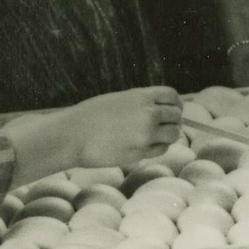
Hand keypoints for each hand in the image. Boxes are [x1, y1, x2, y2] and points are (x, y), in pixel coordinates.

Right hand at [5, 86, 183, 180]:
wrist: (72, 135)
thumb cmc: (91, 116)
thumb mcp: (119, 100)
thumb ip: (141, 104)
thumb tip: (162, 111)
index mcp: (141, 96)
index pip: (172, 96)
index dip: (175, 103)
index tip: (172, 109)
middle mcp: (148, 113)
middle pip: (176, 116)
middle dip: (173, 120)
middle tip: (165, 126)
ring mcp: (146, 134)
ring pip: (173, 134)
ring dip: (169, 135)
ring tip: (156, 137)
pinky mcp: (140, 152)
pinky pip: (161, 150)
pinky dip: (158, 148)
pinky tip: (146, 146)